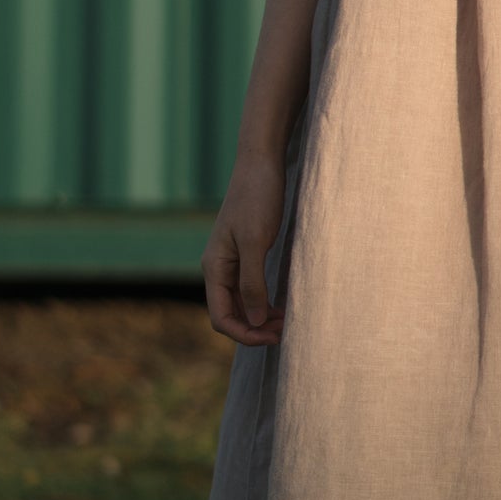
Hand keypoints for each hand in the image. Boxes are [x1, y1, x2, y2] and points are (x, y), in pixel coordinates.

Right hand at [200, 151, 288, 346]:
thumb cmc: (257, 197)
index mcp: (214, 267)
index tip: (273, 337)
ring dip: (260, 317)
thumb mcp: (256, 242)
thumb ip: (252, 283)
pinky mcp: (246, 252)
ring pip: (240, 303)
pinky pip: (249, 288)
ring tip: (285, 322)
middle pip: (230, 314)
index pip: (221, 317)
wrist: (261, 162)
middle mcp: (218, 268)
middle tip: (284, 331)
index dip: (245, 334)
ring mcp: (232, 260)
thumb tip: (255, 321)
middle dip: (255, 328)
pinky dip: (263, 302)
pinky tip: (281, 305)